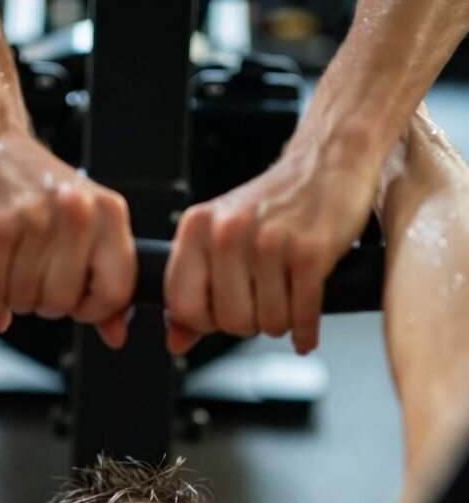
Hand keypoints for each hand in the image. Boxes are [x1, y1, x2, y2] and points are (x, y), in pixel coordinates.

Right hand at [0, 120, 135, 347]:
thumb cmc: (31, 179)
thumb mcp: (83, 221)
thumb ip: (103, 278)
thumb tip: (115, 333)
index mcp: (108, 212)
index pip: (117, 292)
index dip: (93, 310)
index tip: (76, 302)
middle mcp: (77, 213)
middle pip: (65, 303)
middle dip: (45, 302)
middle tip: (34, 278)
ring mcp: (35, 219)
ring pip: (28, 300)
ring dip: (16, 296)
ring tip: (13, 267)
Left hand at [165, 129, 381, 355]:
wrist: (329, 161)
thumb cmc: (275, 203)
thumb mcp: (221, 236)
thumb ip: (193, 289)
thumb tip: (174, 342)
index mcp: (197, 226)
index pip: (183, 305)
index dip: (206, 320)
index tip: (224, 311)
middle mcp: (228, 231)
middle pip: (230, 321)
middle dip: (250, 323)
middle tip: (263, 302)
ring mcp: (271, 240)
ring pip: (269, 323)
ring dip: (282, 322)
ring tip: (287, 297)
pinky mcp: (311, 251)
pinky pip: (303, 315)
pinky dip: (307, 330)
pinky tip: (306, 327)